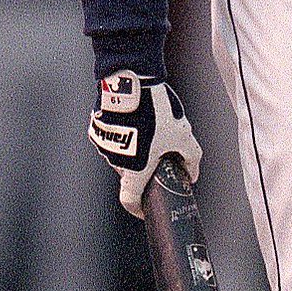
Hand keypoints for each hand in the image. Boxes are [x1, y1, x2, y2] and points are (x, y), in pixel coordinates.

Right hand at [89, 73, 202, 218]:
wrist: (131, 82)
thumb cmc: (157, 112)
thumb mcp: (183, 136)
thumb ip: (191, 159)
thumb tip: (193, 174)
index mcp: (135, 169)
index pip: (130, 201)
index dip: (138, 208)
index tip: (146, 207)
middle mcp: (115, 161)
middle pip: (130, 173)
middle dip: (145, 166)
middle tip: (160, 152)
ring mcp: (104, 145)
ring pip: (122, 154)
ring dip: (134, 148)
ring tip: (150, 126)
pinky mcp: (98, 128)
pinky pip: (113, 137)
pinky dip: (124, 133)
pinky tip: (136, 118)